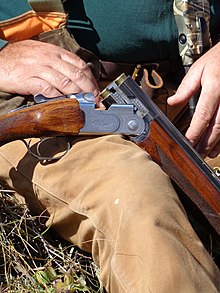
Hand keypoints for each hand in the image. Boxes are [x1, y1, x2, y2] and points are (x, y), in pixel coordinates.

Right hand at [0, 40, 99, 98]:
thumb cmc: (19, 58)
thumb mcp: (41, 53)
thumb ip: (57, 62)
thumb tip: (74, 74)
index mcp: (55, 51)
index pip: (80, 65)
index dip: (92, 79)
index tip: (97, 90)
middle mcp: (50, 59)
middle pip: (77, 75)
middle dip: (90, 90)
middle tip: (96, 101)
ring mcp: (40, 69)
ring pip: (66, 83)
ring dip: (79, 96)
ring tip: (86, 105)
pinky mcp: (31, 80)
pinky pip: (50, 90)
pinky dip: (61, 98)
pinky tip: (67, 104)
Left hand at [168, 42, 219, 157]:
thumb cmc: (218, 59)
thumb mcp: (198, 68)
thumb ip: (186, 87)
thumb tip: (172, 102)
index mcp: (214, 88)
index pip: (203, 115)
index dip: (195, 132)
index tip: (188, 142)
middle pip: (217, 126)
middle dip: (206, 143)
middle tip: (197, 154)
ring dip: (217, 143)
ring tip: (208, 154)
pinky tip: (219, 144)